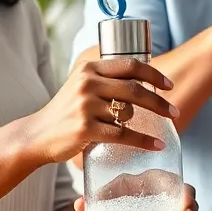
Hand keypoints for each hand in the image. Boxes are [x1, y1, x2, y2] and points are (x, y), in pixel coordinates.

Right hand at [25, 56, 178, 163]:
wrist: (36, 135)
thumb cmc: (64, 113)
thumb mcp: (80, 86)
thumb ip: (105, 80)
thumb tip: (143, 81)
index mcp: (89, 69)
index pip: (130, 65)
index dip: (154, 74)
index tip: (169, 85)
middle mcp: (87, 84)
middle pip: (135, 89)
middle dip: (160, 101)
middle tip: (174, 111)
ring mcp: (85, 106)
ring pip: (129, 112)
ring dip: (145, 123)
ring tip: (149, 129)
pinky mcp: (85, 128)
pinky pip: (124, 134)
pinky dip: (144, 141)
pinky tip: (156, 145)